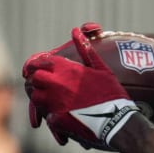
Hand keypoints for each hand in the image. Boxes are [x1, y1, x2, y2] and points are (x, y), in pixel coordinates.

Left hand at [23, 22, 141, 149]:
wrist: (118, 122)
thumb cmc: (113, 94)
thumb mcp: (102, 70)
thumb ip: (86, 50)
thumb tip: (75, 30)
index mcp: (66, 70)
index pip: (41, 63)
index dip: (40, 66)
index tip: (44, 70)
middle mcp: (56, 84)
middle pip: (35, 79)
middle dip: (39, 81)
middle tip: (49, 86)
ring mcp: (55, 103)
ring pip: (36, 98)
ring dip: (43, 98)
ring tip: (55, 101)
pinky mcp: (57, 120)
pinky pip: (47, 117)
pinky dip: (53, 116)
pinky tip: (63, 116)